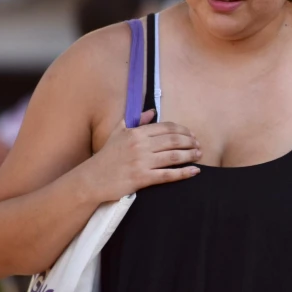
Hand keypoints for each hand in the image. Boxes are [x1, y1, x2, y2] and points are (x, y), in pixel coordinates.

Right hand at [85, 109, 201, 200]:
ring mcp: (141, 162)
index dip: (182, 131)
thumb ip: (135, 121)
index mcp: (136, 133)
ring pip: (173, 156)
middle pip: (173, 141)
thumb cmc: (106, 157)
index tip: (191, 135)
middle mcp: (140, 145)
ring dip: (190, 155)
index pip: (166, 128)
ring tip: (199, 155)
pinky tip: (194, 171)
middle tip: (198, 145)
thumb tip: (152, 112)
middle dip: (190, 142)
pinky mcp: (142, 178)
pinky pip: (168, 174)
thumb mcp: (117, 133)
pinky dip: (184, 173)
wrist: (92, 179)